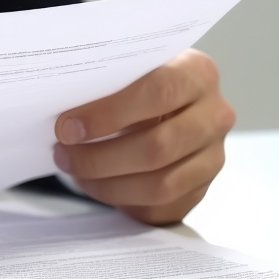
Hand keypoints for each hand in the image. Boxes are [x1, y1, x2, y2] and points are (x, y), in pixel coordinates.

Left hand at [52, 49, 233, 224]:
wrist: (163, 110)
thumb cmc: (135, 89)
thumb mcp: (127, 75)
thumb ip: (106, 85)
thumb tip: (64, 116)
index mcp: (197, 73)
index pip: (158, 91)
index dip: (108, 114)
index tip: (67, 127)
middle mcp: (215, 115)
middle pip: (158, 146)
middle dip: (100, 156)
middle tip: (63, 153)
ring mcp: (213, 156)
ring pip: (159, 184)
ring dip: (106, 183)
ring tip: (75, 169)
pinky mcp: (200, 189)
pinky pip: (158, 205)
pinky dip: (118, 198)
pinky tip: (95, 183)